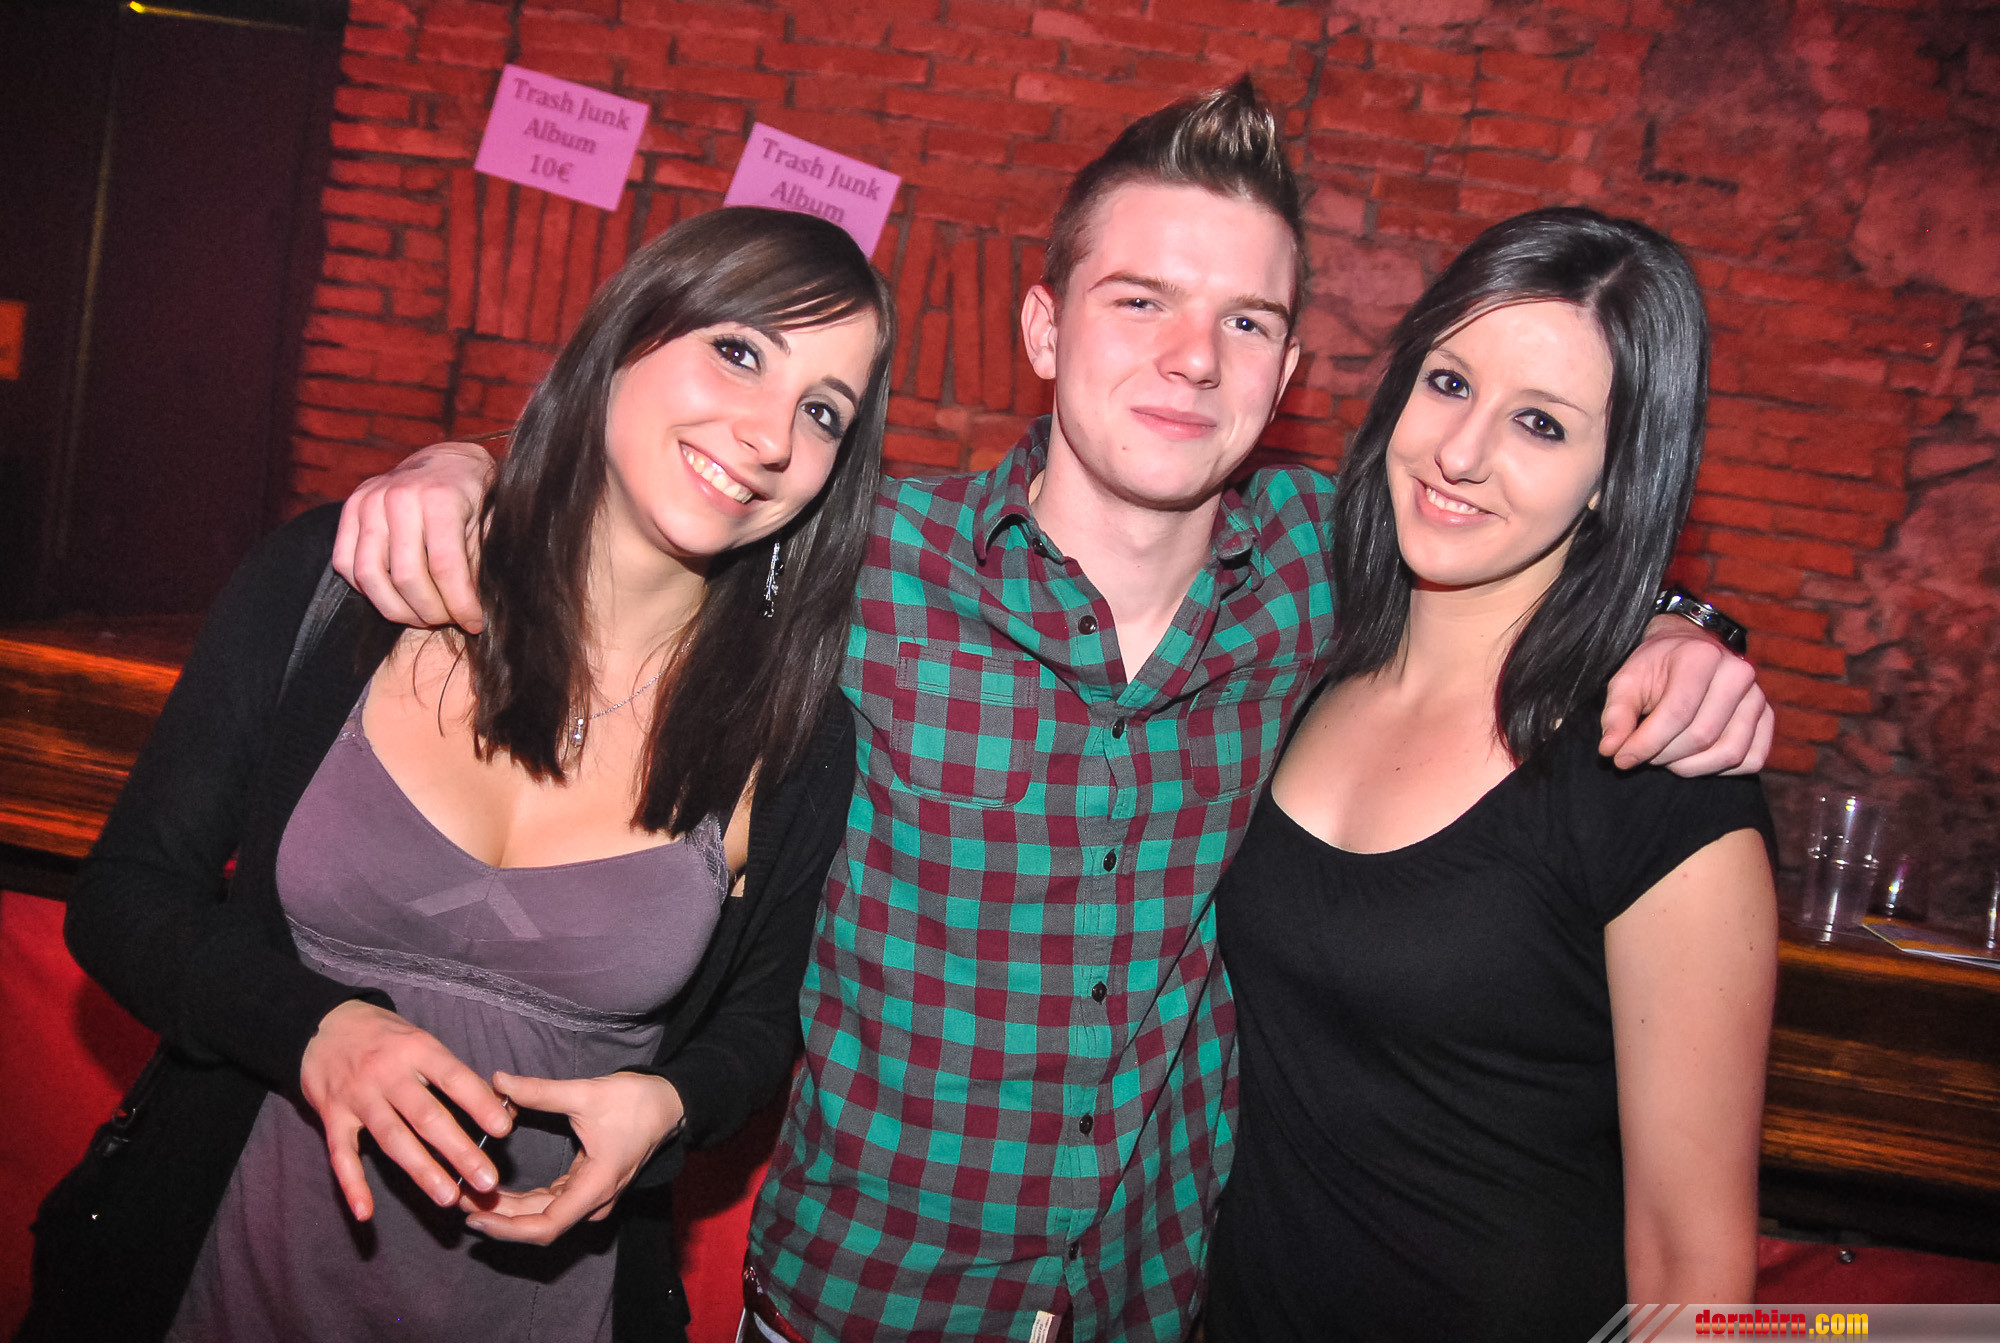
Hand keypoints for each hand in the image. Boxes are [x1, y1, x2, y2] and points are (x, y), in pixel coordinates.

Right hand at [299, 999, 513, 1220]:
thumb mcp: (420, 1040)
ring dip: (422, 1171)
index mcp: (416, 1049)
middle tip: (486, 1181)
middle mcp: (386, 1073)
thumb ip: (453, 1074)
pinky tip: (366, 1213)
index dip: (479, 1104)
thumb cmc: (385, 1036)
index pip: (454, 1078)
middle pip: (426, 1116)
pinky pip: (342, 1156)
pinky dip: (352, 1185)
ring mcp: (357, 1097)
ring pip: (393, 1139)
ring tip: (449, 1197)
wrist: (322, 1024)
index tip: (504, 1130)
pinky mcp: (331, 1117)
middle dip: (459, 1151)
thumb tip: (499, 1108)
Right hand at [332, 441, 496, 631]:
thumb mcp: (486, 527)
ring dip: (396, 608)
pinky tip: (394, 595)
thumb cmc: (473, 498)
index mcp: (440, 498)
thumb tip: (470, 615)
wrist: (446, 460)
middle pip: (406, 578)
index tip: (474, 623)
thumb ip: (474, 567)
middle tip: (446, 620)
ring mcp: (369, 501)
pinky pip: (346, 563)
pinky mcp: (349, 508)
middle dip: (429, 612)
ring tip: (421, 616)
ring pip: (370, 576)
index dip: (460, 605)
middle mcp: (399, 497)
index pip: (446, 568)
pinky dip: (368, 589)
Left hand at [460, 1071, 685, 1244]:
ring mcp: (591, 1198)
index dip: (507, 1228)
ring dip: (506, 1211)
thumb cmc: (634, 1101)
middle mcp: (594, 1201)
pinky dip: (521, 1202)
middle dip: (497, 1217)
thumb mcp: (585, 1093)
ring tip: (469, 1196)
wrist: (670, 1104)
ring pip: (543, 1216)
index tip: (475, 1218)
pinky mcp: (586, 1188)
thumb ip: (539, 1091)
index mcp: (596, 1185)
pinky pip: (550, 1204)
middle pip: (539, 1224)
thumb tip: (496, 1080)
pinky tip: (495, 1193)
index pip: (546, 1226)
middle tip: (458, 1198)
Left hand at [1600, 616, 1772, 775]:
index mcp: (1701, 657)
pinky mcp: (1768, 717)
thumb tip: (1610, 750)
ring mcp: (1758, 696)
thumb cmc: (1656, 667)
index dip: (1646, 743)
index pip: (1677, 713)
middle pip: (1701, 736)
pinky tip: (1694, 758)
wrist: (1692, 650)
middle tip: (1643, 755)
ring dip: (1690, 767)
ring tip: (1665, 757)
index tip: (1620, 760)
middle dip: (1664, 756)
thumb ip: (1616, 714)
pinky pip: (1751, 760)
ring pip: (1728, 753)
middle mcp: (1738, 674)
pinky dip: (1719, 770)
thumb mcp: (1627, 680)